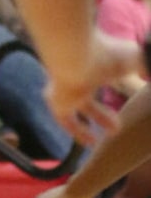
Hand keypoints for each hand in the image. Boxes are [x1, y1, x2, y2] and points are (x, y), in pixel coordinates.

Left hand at [45, 29, 144, 144]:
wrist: (77, 56)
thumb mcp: (135, 58)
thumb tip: (148, 74)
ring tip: (112, 133)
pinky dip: (78, 131)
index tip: (125, 91)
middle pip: (89, 98)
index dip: (115, 83)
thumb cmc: (107, 54)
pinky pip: (66, 121)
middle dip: (103, 112)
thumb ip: (144, 66)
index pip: (103, 75)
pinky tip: (91, 143)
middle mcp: (78, 76)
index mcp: (95, 63)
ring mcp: (65, 90)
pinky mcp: (56, 103)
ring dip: (96, 119)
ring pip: (78, 108)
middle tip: (117, 125)